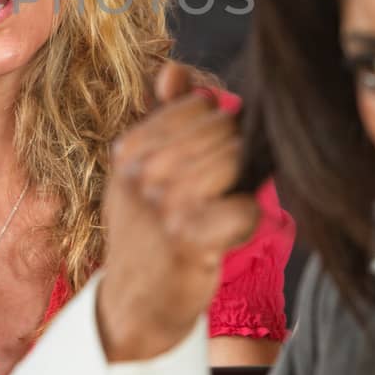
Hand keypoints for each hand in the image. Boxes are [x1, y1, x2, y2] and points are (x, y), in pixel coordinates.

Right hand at [97, 62, 259, 361]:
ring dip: (238, 192)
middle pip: (224, 132)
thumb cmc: (147, 233)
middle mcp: (141, 171)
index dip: (218, 128)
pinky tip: (222, 236)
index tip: (206, 159)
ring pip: (236, 164)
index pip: (200, 105)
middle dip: (234, 160)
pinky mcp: (189, 238)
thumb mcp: (141, 172)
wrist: (135, 305)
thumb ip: (161, 117)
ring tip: (216, 213)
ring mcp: (163, 203)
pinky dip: (244, 224)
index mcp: (130, 149)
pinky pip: (245, 208)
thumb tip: (174, 68)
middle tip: (215, 193)